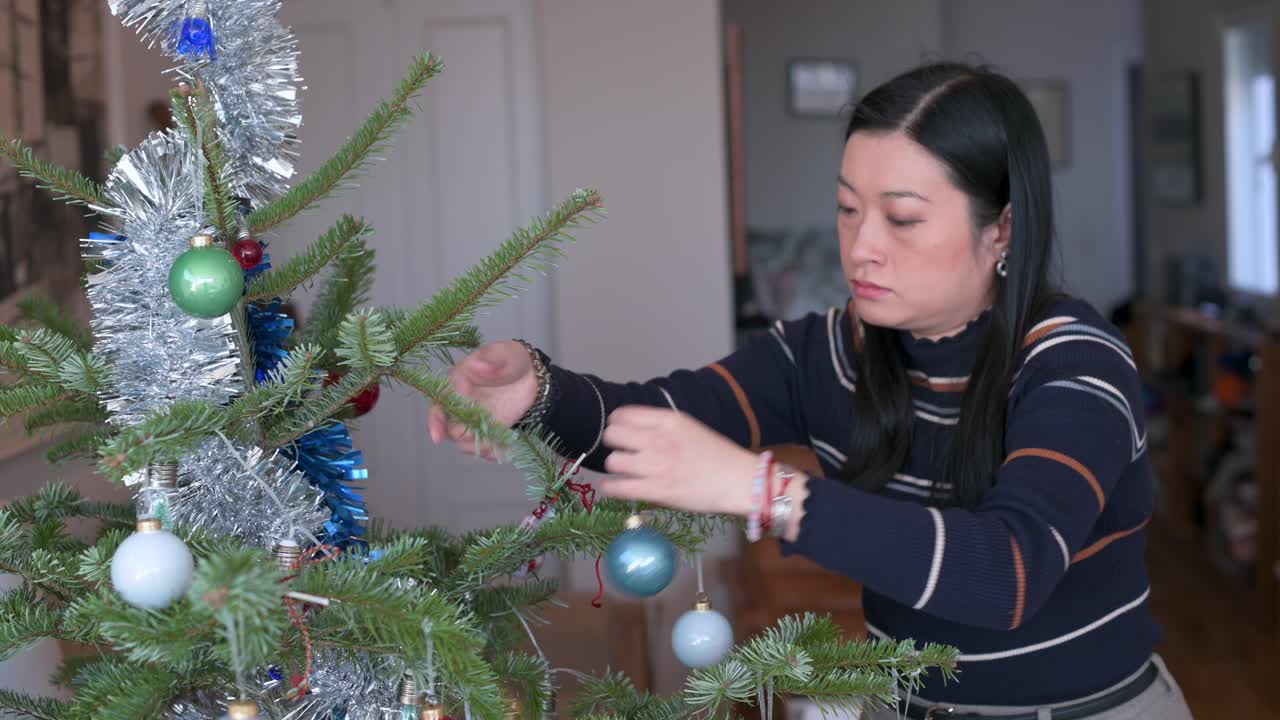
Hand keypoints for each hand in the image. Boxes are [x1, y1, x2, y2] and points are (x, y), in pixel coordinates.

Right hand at [427, 341, 538, 458]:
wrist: (531, 376)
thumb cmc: (511, 360)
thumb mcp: (505, 354)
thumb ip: (491, 359)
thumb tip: (475, 365)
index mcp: (457, 383)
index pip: (440, 404)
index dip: (436, 421)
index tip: (438, 436)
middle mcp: (460, 405)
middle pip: (451, 429)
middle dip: (463, 438)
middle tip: (480, 439)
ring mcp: (474, 421)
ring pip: (468, 442)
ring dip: (481, 446)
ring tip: (499, 442)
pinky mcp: (488, 432)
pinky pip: (486, 448)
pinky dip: (495, 451)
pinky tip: (507, 447)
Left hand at [598, 406, 758, 516]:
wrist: (740, 481)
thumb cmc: (718, 456)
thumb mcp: (690, 428)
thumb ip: (662, 426)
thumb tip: (634, 429)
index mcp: (669, 420)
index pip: (623, 414)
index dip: (616, 424)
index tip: (619, 432)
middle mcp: (659, 439)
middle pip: (612, 435)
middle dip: (613, 444)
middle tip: (620, 451)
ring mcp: (656, 465)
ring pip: (612, 461)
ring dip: (614, 466)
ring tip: (621, 470)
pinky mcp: (656, 491)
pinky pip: (618, 487)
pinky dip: (610, 487)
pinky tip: (611, 487)